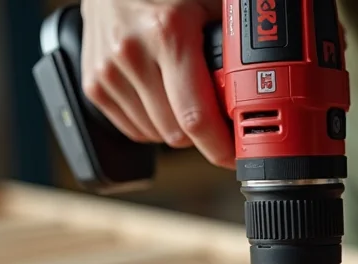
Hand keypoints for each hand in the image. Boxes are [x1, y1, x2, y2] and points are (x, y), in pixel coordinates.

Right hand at [80, 0, 233, 166]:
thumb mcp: (207, 4)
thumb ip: (233, 42)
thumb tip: (262, 81)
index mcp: (168, 32)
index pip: (197, 117)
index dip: (221, 147)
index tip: (236, 155)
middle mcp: (133, 52)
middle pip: (178, 135)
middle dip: (202, 134)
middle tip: (214, 117)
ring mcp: (109, 71)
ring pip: (158, 136)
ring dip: (177, 128)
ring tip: (182, 95)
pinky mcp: (94, 85)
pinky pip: (136, 131)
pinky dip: (153, 124)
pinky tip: (160, 97)